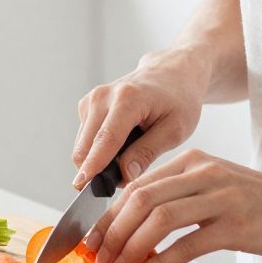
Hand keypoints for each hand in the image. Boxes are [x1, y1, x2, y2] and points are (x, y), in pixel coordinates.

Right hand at [72, 48, 208, 189]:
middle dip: (98, 171)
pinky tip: (122, 145)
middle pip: (86, 145)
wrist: (171, 75)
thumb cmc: (178, 101)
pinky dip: (98, 151)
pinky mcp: (87, 106)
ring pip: (83, 146)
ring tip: (130, 158)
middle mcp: (102, 96)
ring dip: (99, 162)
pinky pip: (85, 140)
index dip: (94, 165)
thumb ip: (148, 152)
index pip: (106, 139)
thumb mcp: (175, 129)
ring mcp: (91, 100)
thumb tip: (124, 175)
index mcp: (128, 99)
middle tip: (127, 180)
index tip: (83, 186)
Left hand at [84, 149, 261, 262]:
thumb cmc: (261, 204)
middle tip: (99, 258)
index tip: (92, 239)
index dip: (108, 214)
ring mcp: (221, 197)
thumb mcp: (216, 187)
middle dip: (112, 231)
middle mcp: (203, 173)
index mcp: (192, 162)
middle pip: (140, 199)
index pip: (136, 185)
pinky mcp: (237, 224)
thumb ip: (180, 196)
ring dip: (131, 247)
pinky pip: (188, 244)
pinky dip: (160, 261)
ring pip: (159, 218)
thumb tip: (135, 228)